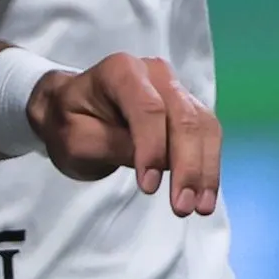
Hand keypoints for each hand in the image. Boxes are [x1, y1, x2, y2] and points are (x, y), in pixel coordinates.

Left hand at [28, 53, 220, 215]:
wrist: (71, 111)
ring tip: (199, 208)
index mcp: (121, 70)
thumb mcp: (75, 138)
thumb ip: (113, 145)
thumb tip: (159, 164)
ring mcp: (176, 88)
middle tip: (182, 207)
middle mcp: (155, 73)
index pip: (148, 108)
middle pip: (183, 118)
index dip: (153, 148)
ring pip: (203, 128)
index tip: (149, 188)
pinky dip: (209, 168)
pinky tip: (204, 197)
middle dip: (187, 166)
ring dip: (205, 171)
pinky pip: (208, 137)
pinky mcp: (189, 109)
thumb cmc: (69, 122)